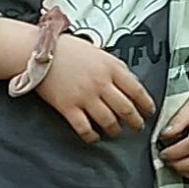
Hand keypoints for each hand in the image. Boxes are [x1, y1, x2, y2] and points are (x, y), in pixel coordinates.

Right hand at [35, 36, 155, 142]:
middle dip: (135, 122)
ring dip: (115, 130)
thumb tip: (130, 82)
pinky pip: (85, 128)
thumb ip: (115, 68)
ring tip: (116, 131)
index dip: (147, 104)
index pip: (137, 90)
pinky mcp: (68, 107)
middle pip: (126, 109)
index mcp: (111, 68)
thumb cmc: (68, 50)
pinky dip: (92, 136)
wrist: (38, 51)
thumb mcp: (99, 53)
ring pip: (108, 121)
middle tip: (138, 126)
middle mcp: (101, 83)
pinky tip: (94, 137)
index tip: (150, 111)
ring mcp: (85, 97)